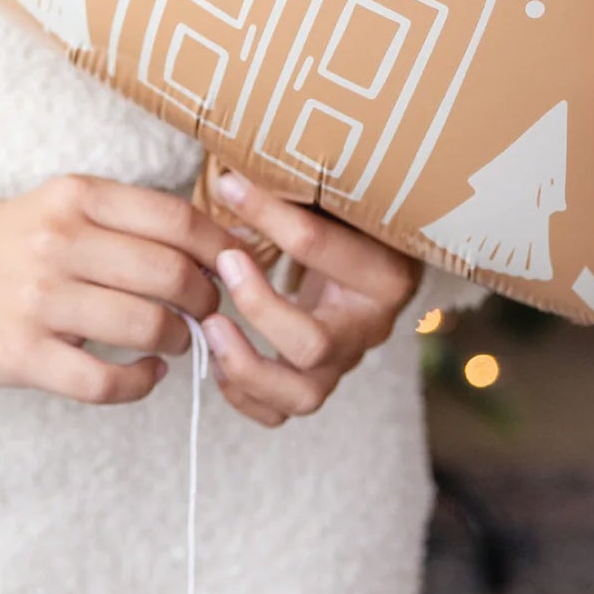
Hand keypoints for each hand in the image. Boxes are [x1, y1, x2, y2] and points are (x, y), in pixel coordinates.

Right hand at [0, 173, 248, 403]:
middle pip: (169, 273)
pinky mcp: (25, 355)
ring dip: (178, 339)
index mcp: (76, 196)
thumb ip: (134, 218)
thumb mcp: (68, 206)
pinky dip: (142, 383)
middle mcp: (58, 242)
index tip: (235, 265)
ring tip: (176, 339)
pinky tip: (148, 374)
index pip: (175, 218)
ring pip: (145, 326)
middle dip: (205, 298)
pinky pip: (105, 381)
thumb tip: (223, 241)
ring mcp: (40, 299)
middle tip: (205, 309)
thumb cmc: (23, 244)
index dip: (219, 247)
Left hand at [202, 167, 423, 428]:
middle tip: (223, 262)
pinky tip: (217, 356)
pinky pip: (281, 411)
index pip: (318, 247)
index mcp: (385, 272)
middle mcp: (370, 326)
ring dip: (246, 366)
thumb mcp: (337, 197)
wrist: (379, 254)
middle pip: (312, 344)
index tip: (227, 186)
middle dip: (258, 307)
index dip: (267, 214)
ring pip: (301, 395)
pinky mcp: (320, 380)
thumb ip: (296, 193)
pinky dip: (244, 395)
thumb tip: (230, 182)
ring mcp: (345, 361)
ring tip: (209, 326)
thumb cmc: (351, 216)